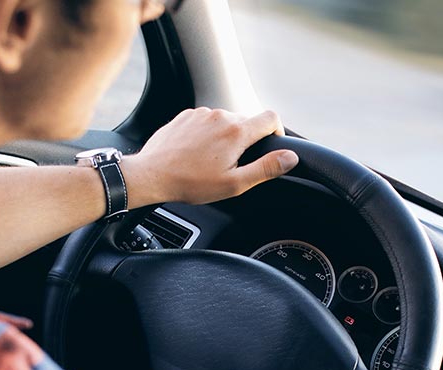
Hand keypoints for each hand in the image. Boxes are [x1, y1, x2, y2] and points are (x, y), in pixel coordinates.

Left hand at [123, 108, 299, 206]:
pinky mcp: (186, 115)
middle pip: (247, 121)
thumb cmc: (191, 183)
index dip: (277, 132)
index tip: (271, 146)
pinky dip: (207, 134)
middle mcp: (221, 115)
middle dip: (247, 141)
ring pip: (225, 121)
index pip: (271, 118)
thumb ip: (266, 168)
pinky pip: (206, 121)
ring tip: (211, 161)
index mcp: (237, 132)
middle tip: (234, 165)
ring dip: (226, 137)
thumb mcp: (234, 183)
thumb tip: (290, 158)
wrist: (151, 174)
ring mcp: (201, 113)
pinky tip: (197, 153)